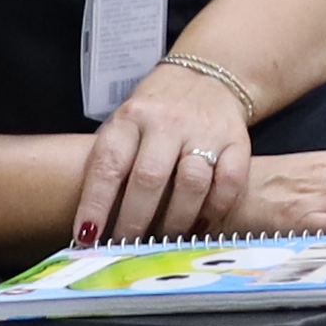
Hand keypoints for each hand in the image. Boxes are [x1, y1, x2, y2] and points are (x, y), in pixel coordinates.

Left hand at [68, 57, 257, 245]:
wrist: (208, 76)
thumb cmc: (156, 112)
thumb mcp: (125, 123)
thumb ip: (113, 163)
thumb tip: (92, 226)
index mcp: (131, 118)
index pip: (108, 164)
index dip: (96, 203)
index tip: (88, 236)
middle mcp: (167, 122)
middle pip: (149, 178)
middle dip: (135, 221)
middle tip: (127, 249)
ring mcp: (204, 130)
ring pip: (191, 183)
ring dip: (175, 221)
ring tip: (164, 244)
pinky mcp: (236, 141)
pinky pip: (229, 182)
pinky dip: (216, 210)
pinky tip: (201, 227)